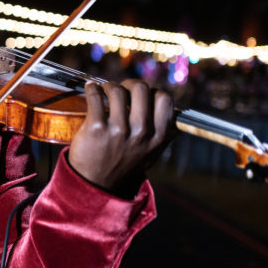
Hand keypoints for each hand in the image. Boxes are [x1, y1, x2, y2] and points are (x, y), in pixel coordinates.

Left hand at [66, 79, 174, 195]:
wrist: (97, 183)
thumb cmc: (124, 164)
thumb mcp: (152, 153)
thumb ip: (165, 134)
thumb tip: (175, 113)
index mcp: (158, 136)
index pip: (164, 99)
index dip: (152, 91)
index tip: (141, 95)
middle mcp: (141, 132)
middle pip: (141, 89)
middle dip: (130, 84)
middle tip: (122, 88)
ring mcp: (119, 130)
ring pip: (117, 90)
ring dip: (109, 86)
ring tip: (105, 91)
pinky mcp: (97, 128)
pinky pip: (96, 96)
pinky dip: (92, 89)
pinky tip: (92, 90)